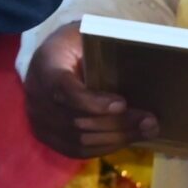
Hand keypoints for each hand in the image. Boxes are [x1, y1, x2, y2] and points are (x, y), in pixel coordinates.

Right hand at [22, 22, 157, 156]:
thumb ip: (101, 47)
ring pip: (80, 140)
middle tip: (150, 121)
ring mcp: (38, 120)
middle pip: (76, 121)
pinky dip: (105, 147)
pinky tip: (126, 139)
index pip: (63, 91)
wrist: (47, 60)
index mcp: (45, 67)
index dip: (92, 102)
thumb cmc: (72, 46)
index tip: (122, 103)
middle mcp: (36, 98)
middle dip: (118, 124)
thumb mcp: (83, 37)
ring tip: (146, 130)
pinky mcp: (46, 136)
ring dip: (117, 139)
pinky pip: (77, 151)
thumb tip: (138, 56)